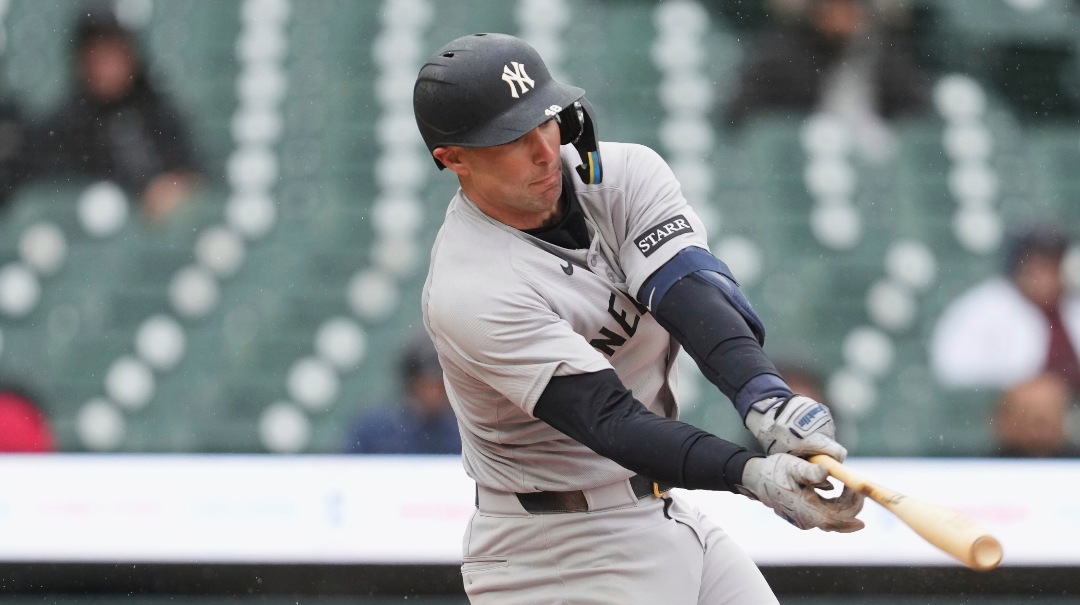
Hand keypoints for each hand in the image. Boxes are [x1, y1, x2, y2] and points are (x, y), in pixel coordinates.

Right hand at [738, 454, 863, 531]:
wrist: (757, 478)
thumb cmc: (775, 471)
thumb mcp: (793, 466)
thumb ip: (810, 471)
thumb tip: (827, 473)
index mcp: (805, 511)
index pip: (836, 520)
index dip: (853, 511)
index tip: (862, 494)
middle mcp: (806, 520)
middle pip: (838, 520)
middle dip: (851, 504)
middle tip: (856, 485)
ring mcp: (805, 520)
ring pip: (833, 518)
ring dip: (844, 504)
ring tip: (846, 485)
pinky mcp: (804, 516)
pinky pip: (826, 514)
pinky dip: (835, 504)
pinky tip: (836, 489)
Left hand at [745, 394, 846, 460]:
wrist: (768, 413)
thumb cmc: (776, 438)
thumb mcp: (790, 456)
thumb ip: (807, 464)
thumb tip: (822, 474)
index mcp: (815, 440)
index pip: (838, 453)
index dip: (835, 461)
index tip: (828, 464)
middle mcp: (822, 426)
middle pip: (832, 443)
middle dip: (824, 449)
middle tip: (809, 450)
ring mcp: (821, 414)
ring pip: (827, 432)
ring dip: (819, 437)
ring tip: (803, 437)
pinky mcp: (819, 407)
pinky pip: (822, 422)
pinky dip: (816, 426)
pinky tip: (802, 427)